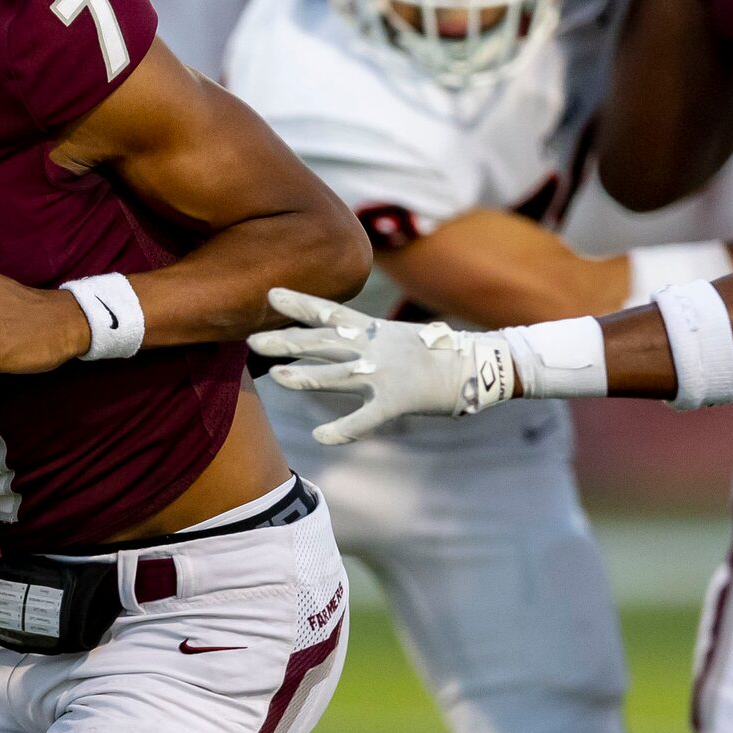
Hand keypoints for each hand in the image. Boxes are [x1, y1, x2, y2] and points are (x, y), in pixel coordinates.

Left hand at [249, 288, 514, 444]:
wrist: (480, 363)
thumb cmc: (437, 353)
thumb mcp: (396, 337)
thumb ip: (366, 340)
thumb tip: (339, 340)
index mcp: (374, 331)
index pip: (330, 312)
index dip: (299, 304)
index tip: (270, 295)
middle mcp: (374, 348)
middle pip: (323, 342)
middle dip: (287, 341)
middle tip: (253, 340)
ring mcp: (385, 373)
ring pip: (338, 374)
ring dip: (306, 375)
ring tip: (277, 378)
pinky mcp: (399, 400)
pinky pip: (366, 417)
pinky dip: (344, 428)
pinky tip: (321, 436)